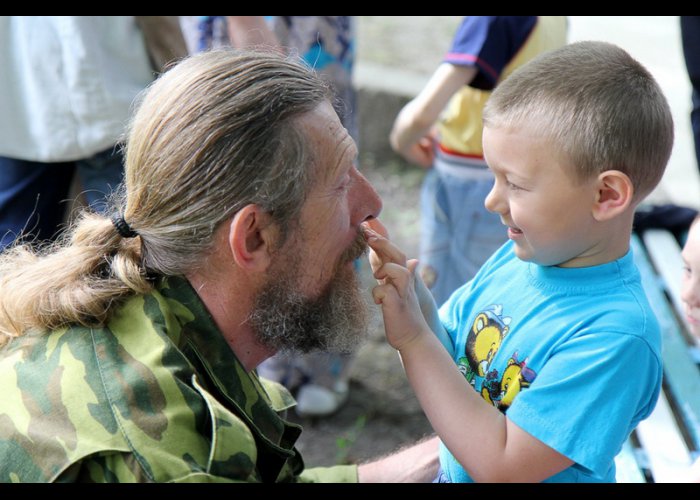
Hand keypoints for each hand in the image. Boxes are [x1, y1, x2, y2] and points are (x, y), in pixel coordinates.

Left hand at [362, 222, 431, 350]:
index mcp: (401, 276)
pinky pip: (386, 292)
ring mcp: (402, 293)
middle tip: (366, 232)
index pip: (391, 252)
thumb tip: (412, 260)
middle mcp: (404, 282)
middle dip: (383, 242)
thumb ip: (397, 274)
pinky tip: (377, 302)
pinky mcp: (397, 305)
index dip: (380, 239)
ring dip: (386, 268)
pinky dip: (378, 294)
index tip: (366, 225)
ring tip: (377, 276)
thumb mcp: (398, 291)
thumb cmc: (402, 314)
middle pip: (398, 255)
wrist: (413, 338)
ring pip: (399, 270)